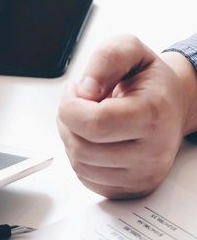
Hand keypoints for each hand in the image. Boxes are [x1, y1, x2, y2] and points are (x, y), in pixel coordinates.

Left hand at [57, 35, 196, 198]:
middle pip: (81, 147)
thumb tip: (85, 91)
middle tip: (81, 103)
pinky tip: (93, 139)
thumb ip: (107, 59)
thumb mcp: (130, 50)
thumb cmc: (148, 81)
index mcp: (153, 115)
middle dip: (69, 121)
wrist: (171, 105)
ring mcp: (142, 175)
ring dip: (72, 138)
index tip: (79, 92)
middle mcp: (152, 152)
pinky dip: (80, 156)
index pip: (94, 124)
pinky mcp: (129, 189)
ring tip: (88, 119)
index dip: (71, 106)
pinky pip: (85, 177)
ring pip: (79, 164)